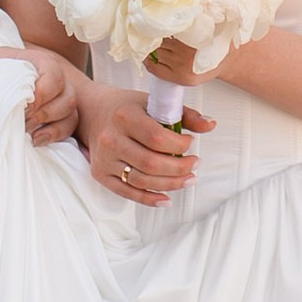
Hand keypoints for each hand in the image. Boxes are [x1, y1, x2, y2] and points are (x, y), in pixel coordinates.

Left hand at [17, 50, 89, 145]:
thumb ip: (4, 88)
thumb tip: (11, 110)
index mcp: (44, 62)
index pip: (54, 77)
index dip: (41, 95)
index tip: (23, 107)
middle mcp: (58, 79)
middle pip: (68, 98)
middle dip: (44, 114)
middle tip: (24, 122)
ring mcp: (62, 98)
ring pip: (71, 115)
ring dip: (51, 128)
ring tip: (28, 133)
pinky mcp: (60, 115)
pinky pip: (68, 127)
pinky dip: (55, 135)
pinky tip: (35, 140)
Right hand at [77, 79, 212, 202]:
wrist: (91, 112)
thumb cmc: (126, 107)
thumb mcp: (153, 102)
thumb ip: (184, 114)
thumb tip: (210, 125)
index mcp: (125, 116)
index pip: (157, 138)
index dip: (179, 146)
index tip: (190, 143)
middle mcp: (111, 139)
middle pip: (151, 163)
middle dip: (180, 168)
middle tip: (195, 164)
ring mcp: (104, 159)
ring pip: (142, 180)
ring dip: (170, 184)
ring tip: (188, 179)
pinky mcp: (100, 174)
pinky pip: (127, 192)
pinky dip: (149, 199)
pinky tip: (166, 199)